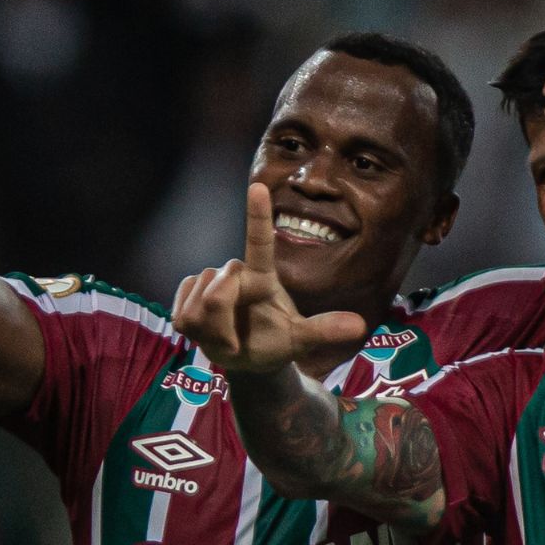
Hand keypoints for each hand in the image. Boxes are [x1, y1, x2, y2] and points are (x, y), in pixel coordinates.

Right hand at [171, 183, 364, 373]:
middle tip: (236, 343)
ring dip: (211, 331)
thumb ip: (324, 330)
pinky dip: (195, 332)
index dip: (257, 215)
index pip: (260, 241)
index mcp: (263, 276)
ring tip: (226, 339)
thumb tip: (360, 325)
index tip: (258, 186)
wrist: (246, 358)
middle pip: (219, 291)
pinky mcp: (187, 293)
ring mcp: (208, 281)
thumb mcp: (301, 341)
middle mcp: (235, 272)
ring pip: (200, 304)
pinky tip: (206, 334)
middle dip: (223, 322)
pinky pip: (183, 313)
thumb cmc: (276, 343)